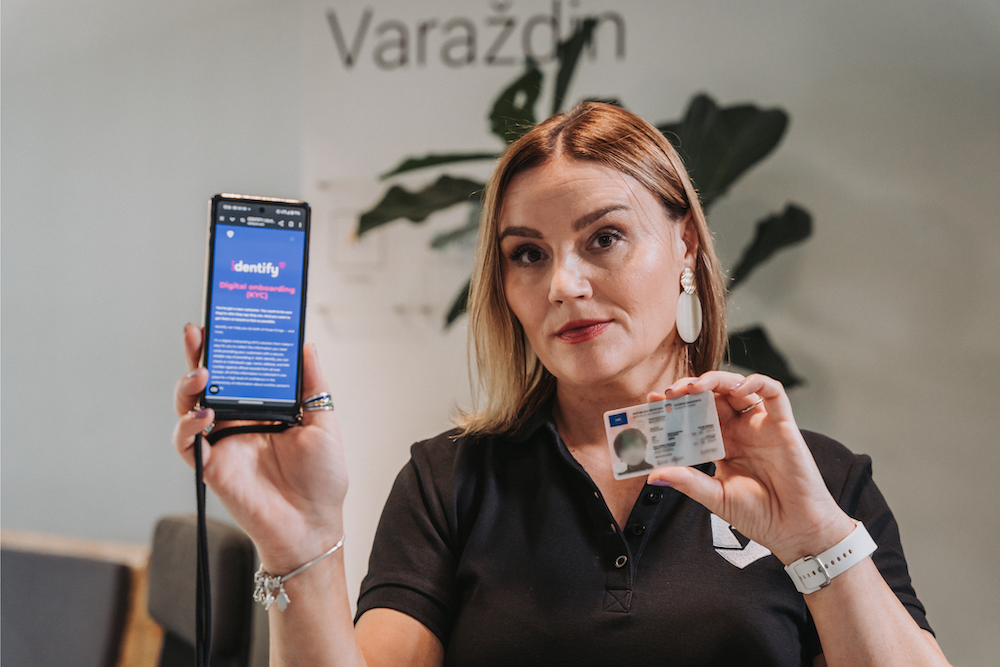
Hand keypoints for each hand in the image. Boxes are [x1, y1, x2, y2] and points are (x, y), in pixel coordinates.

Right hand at [172, 323, 348, 571]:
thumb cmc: (322, 479)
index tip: (225, 320)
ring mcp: (221, 442)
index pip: (240, 369)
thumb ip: (312, 385)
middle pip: (209, 381)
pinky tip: (204, 416)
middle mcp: (238, 421)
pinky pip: (186, 444)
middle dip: (199, 354)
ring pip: (189, 406)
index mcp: (263, 407)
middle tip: (197, 331)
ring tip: (202, 372)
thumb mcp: (324, 423)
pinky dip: (187, 427)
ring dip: (188, 386)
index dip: (229, 346)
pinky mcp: (210, 467)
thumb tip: (306, 344)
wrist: (313, 526)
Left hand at [646, 371, 855, 564]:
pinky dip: (756, 382)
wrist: (796, 531)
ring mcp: (760, 425)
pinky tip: (738, 388)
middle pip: (712, 397)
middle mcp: (740, 430)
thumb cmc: (760, 516)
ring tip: (694, 387)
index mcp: (722, 445)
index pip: (694, 416)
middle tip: (670, 393)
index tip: (652, 402)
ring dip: (715, 381)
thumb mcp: (716, 497)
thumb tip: (653, 474)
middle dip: (689, 389)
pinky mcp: (783, 425)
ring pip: (737, 388)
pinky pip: (774, 393)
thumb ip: (688, 482)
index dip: (674, 407)